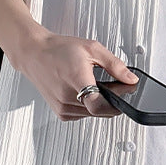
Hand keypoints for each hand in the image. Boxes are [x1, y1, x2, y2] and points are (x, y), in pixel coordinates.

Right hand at [16, 27, 138, 120]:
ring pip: (93, 115)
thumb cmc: (59, 50)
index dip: (117, 101)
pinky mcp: (61, 113)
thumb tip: (131, 79)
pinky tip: (86, 92)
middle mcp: (67, 97)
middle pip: (100, 110)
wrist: (34, 54)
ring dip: (101, 104)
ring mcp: (62, 108)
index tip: (125, 91)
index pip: (99, 105)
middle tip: (114, 84)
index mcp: (76, 79)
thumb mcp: (92, 49)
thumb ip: (115, 65)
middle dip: (112, 100)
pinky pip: (84, 115)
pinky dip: (90, 106)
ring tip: (97, 85)